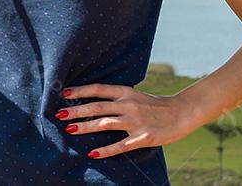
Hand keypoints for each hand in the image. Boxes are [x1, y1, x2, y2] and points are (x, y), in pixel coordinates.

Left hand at [55, 83, 199, 158]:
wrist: (182, 112)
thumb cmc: (156, 105)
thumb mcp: (135, 95)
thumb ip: (117, 97)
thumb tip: (93, 99)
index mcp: (126, 92)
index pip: (98, 89)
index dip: (80, 91)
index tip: (63, 93)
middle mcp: (128, 105)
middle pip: (97, 106)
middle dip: (76, 110)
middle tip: (59, 114)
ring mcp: (135, 121)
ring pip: (105, 123)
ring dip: (86, 126)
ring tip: (69, 130)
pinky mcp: (143, 137)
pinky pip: (120, 145)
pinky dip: (105, 150)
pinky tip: (92, 153)